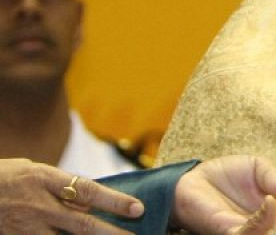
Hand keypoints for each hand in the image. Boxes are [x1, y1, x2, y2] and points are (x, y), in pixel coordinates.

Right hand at [0, 158, 143, 233]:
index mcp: (45, 180)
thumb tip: (89, 199)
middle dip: (112, 233)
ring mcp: (27, 228)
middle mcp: (39, 206)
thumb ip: (60, 185)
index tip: (137, 208)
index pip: (88, 191)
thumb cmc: (4, 178)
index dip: (114, 201)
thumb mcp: (33, 172)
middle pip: (83, 224)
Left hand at [174, 155, 275, 234]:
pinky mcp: (227, 231)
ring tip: (275, 201)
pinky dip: (261, 221)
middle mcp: (259, 225)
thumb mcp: (257, 166)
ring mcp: (243, 229)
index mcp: (270, 212)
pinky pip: (246, 233)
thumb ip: (272, 176)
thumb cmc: (226, 174)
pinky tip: (267, 202)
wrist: (195, 178)